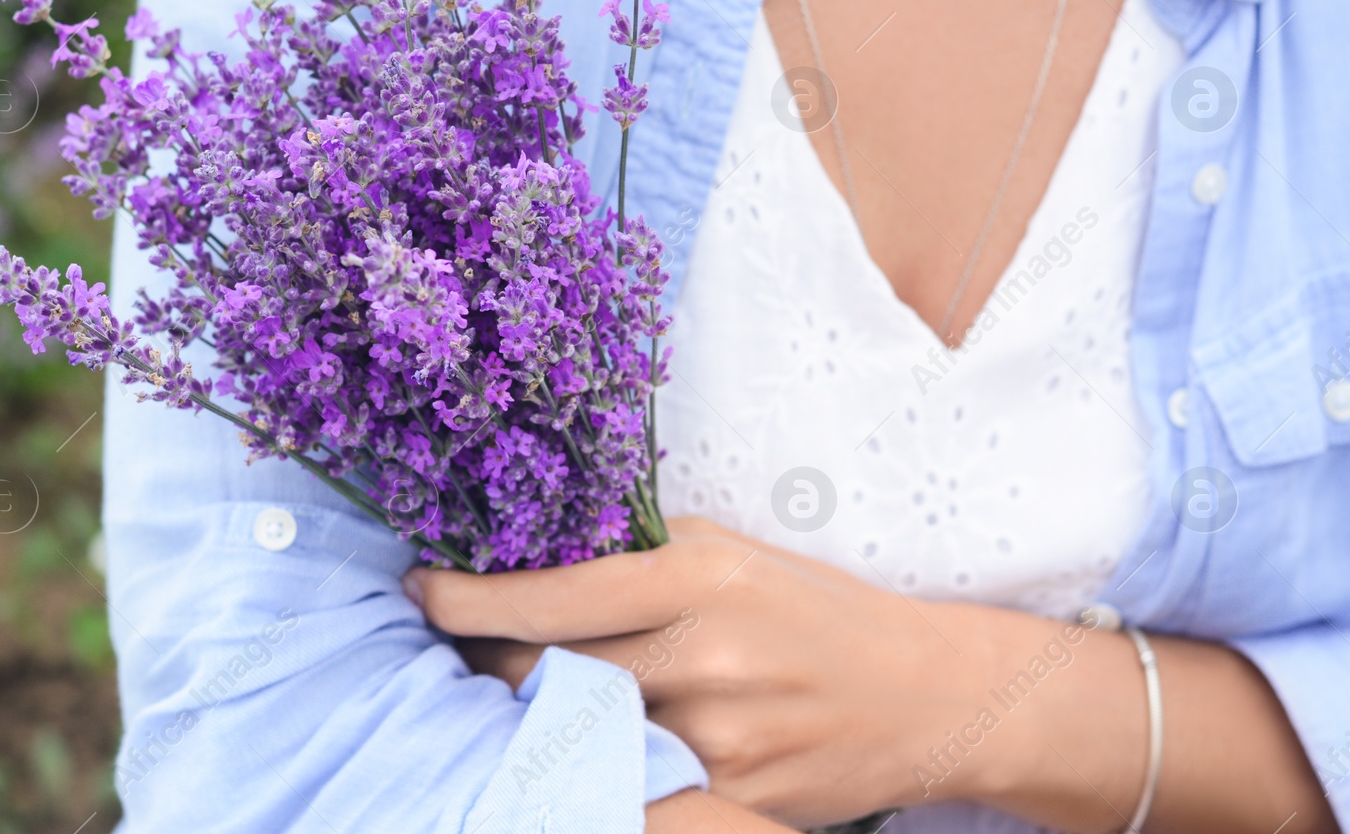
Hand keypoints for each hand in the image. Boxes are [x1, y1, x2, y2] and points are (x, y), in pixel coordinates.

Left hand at [410, 517, 1076, 827]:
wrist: (928, 696)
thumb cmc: (819, 610)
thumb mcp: (734, 553)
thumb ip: (640, 553)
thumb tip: (535, 554)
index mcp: (702, 577)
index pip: (551, 594)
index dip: (467, 597)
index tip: (421, 590)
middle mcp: (705, 656)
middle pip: (545, 671)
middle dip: (485, 663)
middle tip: (455, 648)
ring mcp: (718, 738)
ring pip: (574, 734)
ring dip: (531, 718)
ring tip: (511, 695)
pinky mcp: (732, 797)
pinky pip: (627, 787)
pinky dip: (588, 767)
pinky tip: (578, 748)